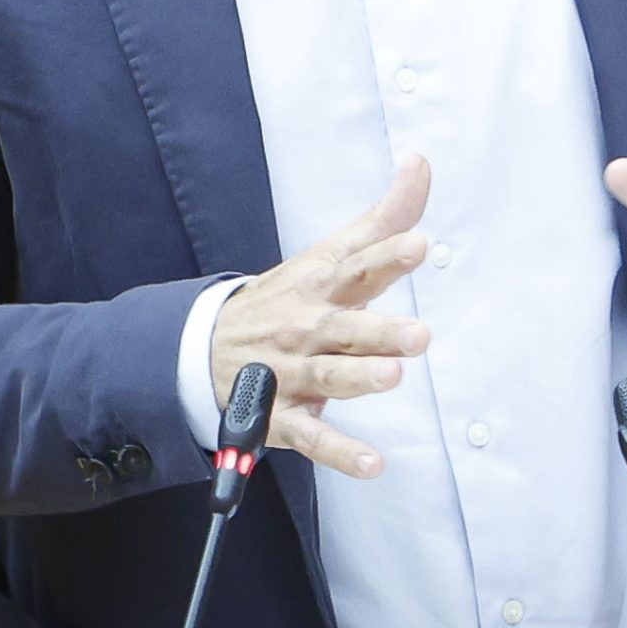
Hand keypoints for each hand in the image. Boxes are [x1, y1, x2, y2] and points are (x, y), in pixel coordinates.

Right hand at [209, 151, 431, 478]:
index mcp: (322, 286)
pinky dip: (340, 453)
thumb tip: (421, 163)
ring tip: (391, 378)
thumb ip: (384, 216)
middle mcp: (307, 328)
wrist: (205, 349)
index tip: (418, 243)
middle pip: (346, 329)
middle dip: (380, 332)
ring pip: (328, 378)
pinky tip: (372, 464)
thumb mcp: (331, 253)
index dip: (387, 255)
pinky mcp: (283, 418)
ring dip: (358, 380)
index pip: (357, 267)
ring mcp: (292, 374)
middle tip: (420, 335)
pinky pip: (312, 439)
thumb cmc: (290, 297)